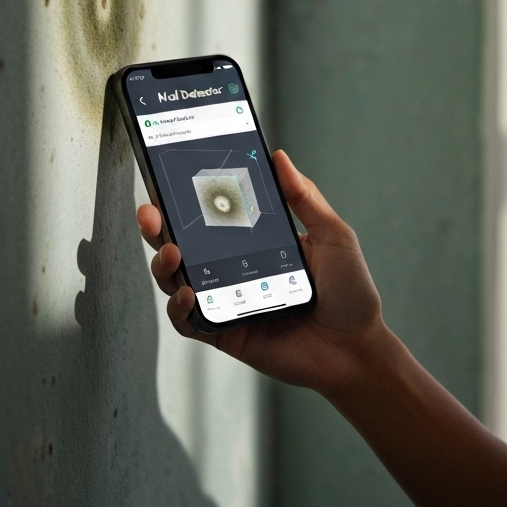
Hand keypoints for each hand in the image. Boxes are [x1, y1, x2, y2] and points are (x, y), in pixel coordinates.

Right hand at [138, 150, 383, 398]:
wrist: (356, 348)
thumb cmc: (350, 292)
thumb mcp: (332, 235)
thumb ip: (304, 198)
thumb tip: (278, 158)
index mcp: (258, 241)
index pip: (214, 215)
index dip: (189, 198)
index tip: (170, 176)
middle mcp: (235, 268)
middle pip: (184, 243)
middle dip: (159, 225)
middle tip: (150, 211)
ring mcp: (227, 300)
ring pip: (177, 280)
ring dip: (163, 264)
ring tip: (170, 251)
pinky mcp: (224, 332)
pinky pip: (188, 321)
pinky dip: (180, 307)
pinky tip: (188, 293)